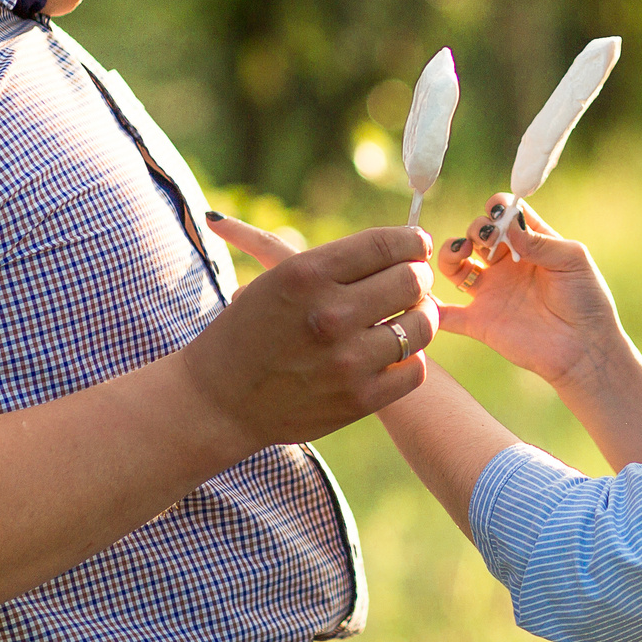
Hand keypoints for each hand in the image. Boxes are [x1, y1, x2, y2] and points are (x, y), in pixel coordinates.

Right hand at [180, 221, 435, 453]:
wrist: (219, 400)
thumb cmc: (251, 330)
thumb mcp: (277, 279)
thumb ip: (338, 262)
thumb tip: (404, 243)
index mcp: (307, 274)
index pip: (386, 244)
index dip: (411, 241)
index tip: (415, 245)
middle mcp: (329, 314)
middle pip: (410, 281)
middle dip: (418, 276)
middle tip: (413, 280)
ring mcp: (346, 360)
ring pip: (421, 325)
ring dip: (422, 315)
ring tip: (413, 312)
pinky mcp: (358, 399)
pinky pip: (413, 369)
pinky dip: (410, 357)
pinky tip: (395, 350)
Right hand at [433, 194, 624, 388]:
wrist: (585, 350)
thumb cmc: (587, 301)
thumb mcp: (572, 260)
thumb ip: (540, 239)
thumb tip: (507, 223)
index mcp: (530, 244)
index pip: (504, 214)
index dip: (498, 209)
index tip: (501, 216)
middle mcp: (507, 265)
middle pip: (476, 233)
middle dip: (476, 228)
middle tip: (488, 240)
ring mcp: (491, 292)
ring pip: (454, 265)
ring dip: (450, 252)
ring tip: (461, 253)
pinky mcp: (479, 322)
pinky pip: (446, 314)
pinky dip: (429, 306)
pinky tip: (424, 294)